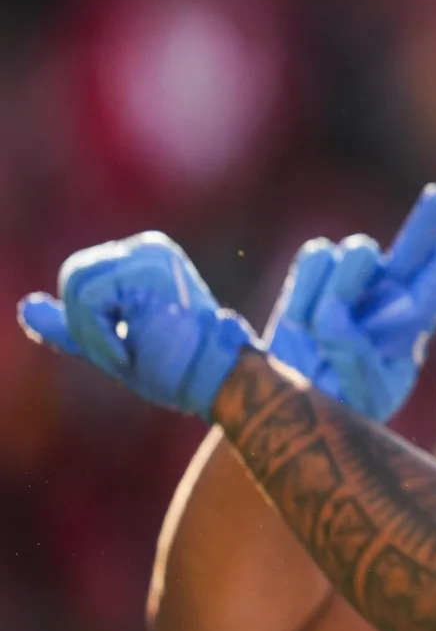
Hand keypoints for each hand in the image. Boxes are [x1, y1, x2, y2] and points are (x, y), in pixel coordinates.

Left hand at [17, 232, 256, 416]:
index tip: (126, 350)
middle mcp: (149, 248)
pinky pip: (89, 300)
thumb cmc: (174, 367)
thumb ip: (71, 325)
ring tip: (126, 354)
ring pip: (76, 286)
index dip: (87, 322)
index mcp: (144, 258)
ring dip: (91, 334)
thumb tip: (26, 306)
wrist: (213, 382)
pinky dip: (99, 336)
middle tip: (122, 355)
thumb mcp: (109, 343)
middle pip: (73, 276)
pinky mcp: (147, 270)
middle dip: (85, 326)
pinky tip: (128, 352)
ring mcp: (150, 255)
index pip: (79, 277)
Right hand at [265, 185, 435, 422]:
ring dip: (339, 285)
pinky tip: (299, 320)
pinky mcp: (314, 277)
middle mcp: (387, 294)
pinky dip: (304, 286)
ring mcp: (352, 281)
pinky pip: (315, 257)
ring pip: (354, 253)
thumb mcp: (364, 393)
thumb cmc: (345, 402)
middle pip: (414, 250)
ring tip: (319, 330)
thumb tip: (335, 314)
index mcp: (411, 325)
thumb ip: (353, 357)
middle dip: (428, 221)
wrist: (296, 401)